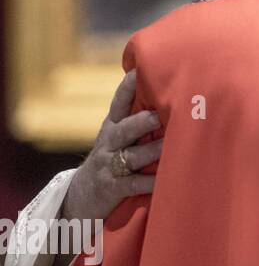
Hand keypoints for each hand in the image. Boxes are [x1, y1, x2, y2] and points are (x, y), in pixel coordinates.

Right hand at [62, 70, 161, 224]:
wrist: (82, 195)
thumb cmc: (112, 157)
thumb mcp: (118, 136)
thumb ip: (137, 117)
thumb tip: (169, 92)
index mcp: (112, 126)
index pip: (119, 103)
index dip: (127, 87)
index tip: (138, 71)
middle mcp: (109, 143)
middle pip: (124, 129)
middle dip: (141, 122)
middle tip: (158, 116)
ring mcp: (109, 166)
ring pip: (132, 156)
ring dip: (151, 151)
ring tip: (169, 146)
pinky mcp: (113, 188)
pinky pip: (133, 184)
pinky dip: (149, 183)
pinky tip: (164, 180)